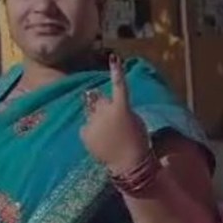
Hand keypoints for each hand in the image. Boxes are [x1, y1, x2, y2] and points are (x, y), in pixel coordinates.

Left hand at [80, 54, 149, 172]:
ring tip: (107, 134)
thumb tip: (107, 105)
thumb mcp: (134, 119)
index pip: (119, 85)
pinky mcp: (84, 133)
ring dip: (96, 118)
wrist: (129, 164)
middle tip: (111, 118)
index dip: (117, 71)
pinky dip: (92, 131)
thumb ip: (120, 108)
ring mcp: (92, 123)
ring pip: (91, 113)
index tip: (114, 58)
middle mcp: (104, 113)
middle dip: (102, 103)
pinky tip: (101, 141)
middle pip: (99, 99)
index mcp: (121, 108)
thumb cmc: (138, 141)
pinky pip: (86, 126)